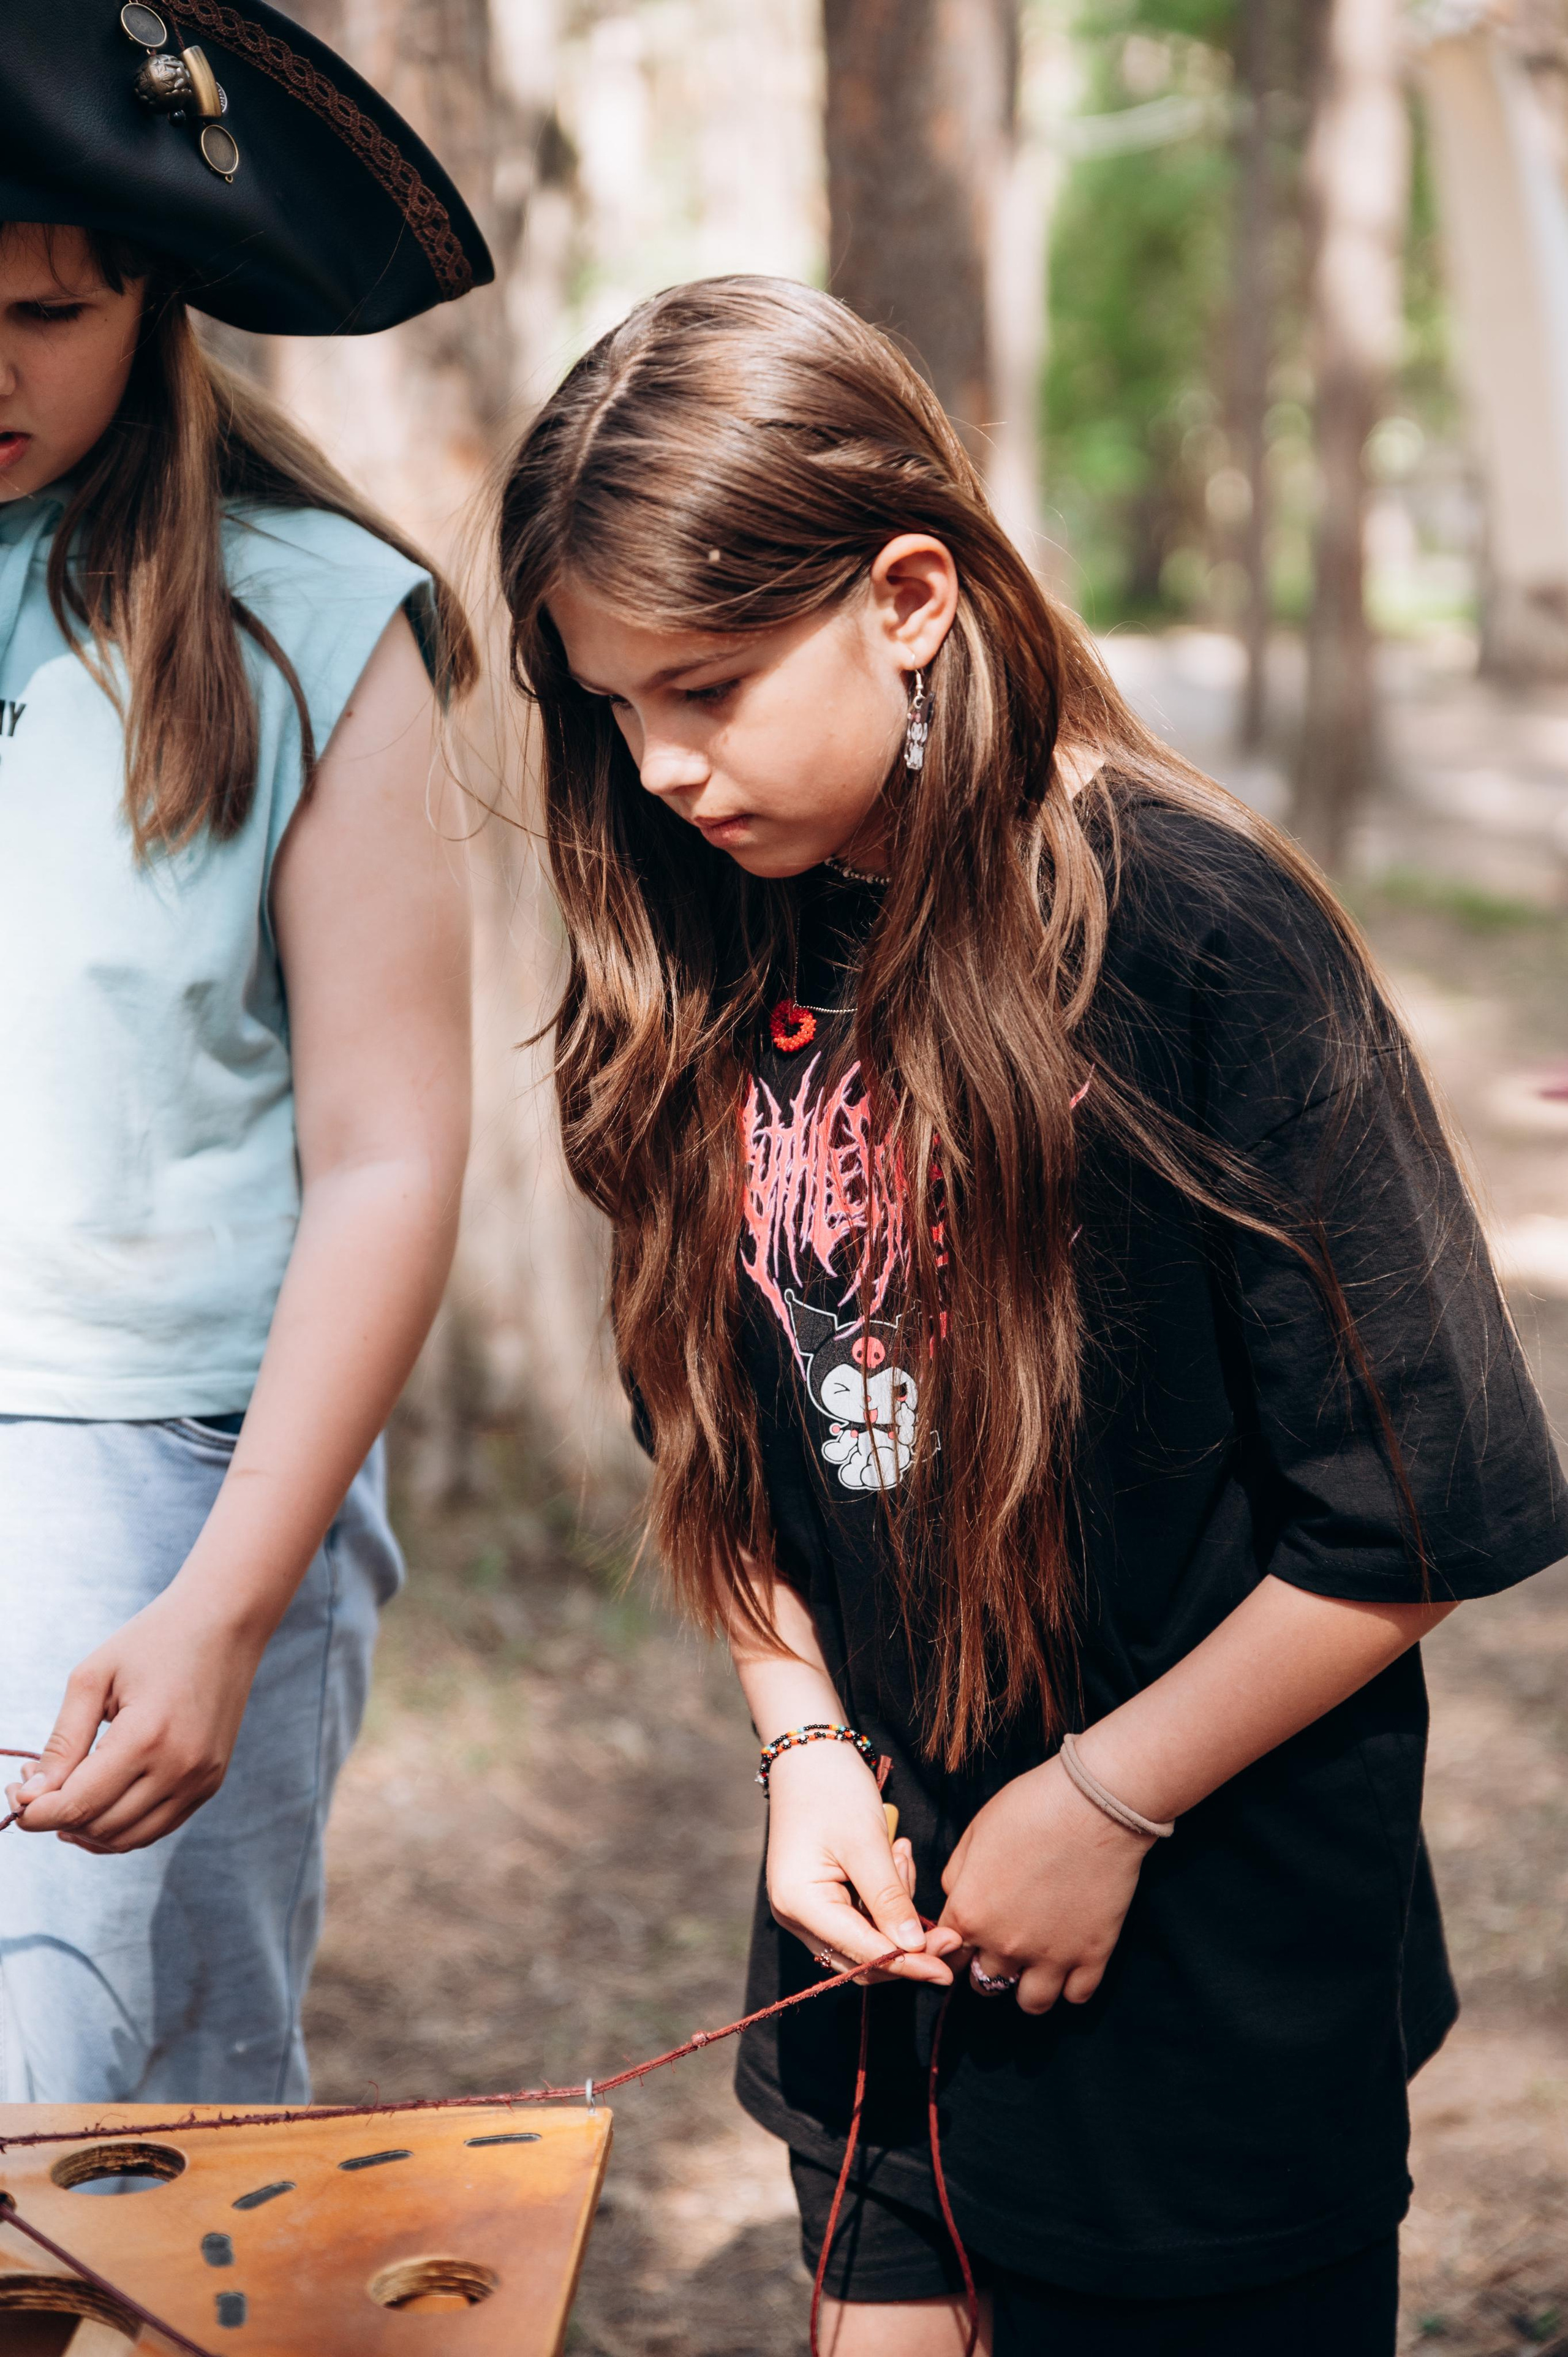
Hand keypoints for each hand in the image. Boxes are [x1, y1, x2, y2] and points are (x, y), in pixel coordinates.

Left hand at [3, 1588, 264, 1852]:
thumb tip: (30, 1798)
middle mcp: (180, 1767)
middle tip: (35, 1783)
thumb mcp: (94, 1678)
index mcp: (147, 1736)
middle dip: (56, 1816)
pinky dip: (120, 1827)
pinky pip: (155, 1828)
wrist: (225, 1622)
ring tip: (66, 1794)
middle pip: (99, 1826)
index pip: (79, 1804)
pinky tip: (99, 1801)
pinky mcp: (211, 1783)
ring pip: (127, 1839)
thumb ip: (62, 1742)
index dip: (36, 1813)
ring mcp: (201, 1780)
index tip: (13, 1798)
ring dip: (86, 1829)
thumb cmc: (153, 1640)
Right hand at [764, 1740, 960, 1985]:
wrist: (808, 1752)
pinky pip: (860, 1916)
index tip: (947, 1970)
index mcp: (800, 1903)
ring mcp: (805, 1907)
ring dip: (896, 1913)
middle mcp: (795, 1915)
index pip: (861, 1952)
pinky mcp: (819, 1896)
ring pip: (864, 1939)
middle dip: (906, 1944)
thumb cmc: (833, 1789)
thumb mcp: (867, 1843)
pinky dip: (885, 1898)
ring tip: (902, 1856)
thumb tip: (915, 1949)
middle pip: (861, 1957)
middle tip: (945, 1927)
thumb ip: (890, 1900)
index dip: (907, 1964)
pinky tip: (894, 1857)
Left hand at [937, 1756, 1152, 2013]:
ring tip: (1036, 1963)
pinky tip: (1070, 1962)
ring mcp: (1051, 1956)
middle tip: (1004, 1945)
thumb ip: (957, 1875)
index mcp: (970, 1913)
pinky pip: (1076, 1996)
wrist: (1092, 1805)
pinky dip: (1071, 1985)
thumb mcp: (975, 1832)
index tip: (969, 1934)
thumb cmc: (1030, 1807)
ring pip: (1030, 2003)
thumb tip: (955, 1897)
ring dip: (1028, 1987)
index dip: (954, 1943)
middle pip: (983, 1983)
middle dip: (988, 1967)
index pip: (946, 1952)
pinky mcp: (1092, 1955)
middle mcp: (1005, 1945)